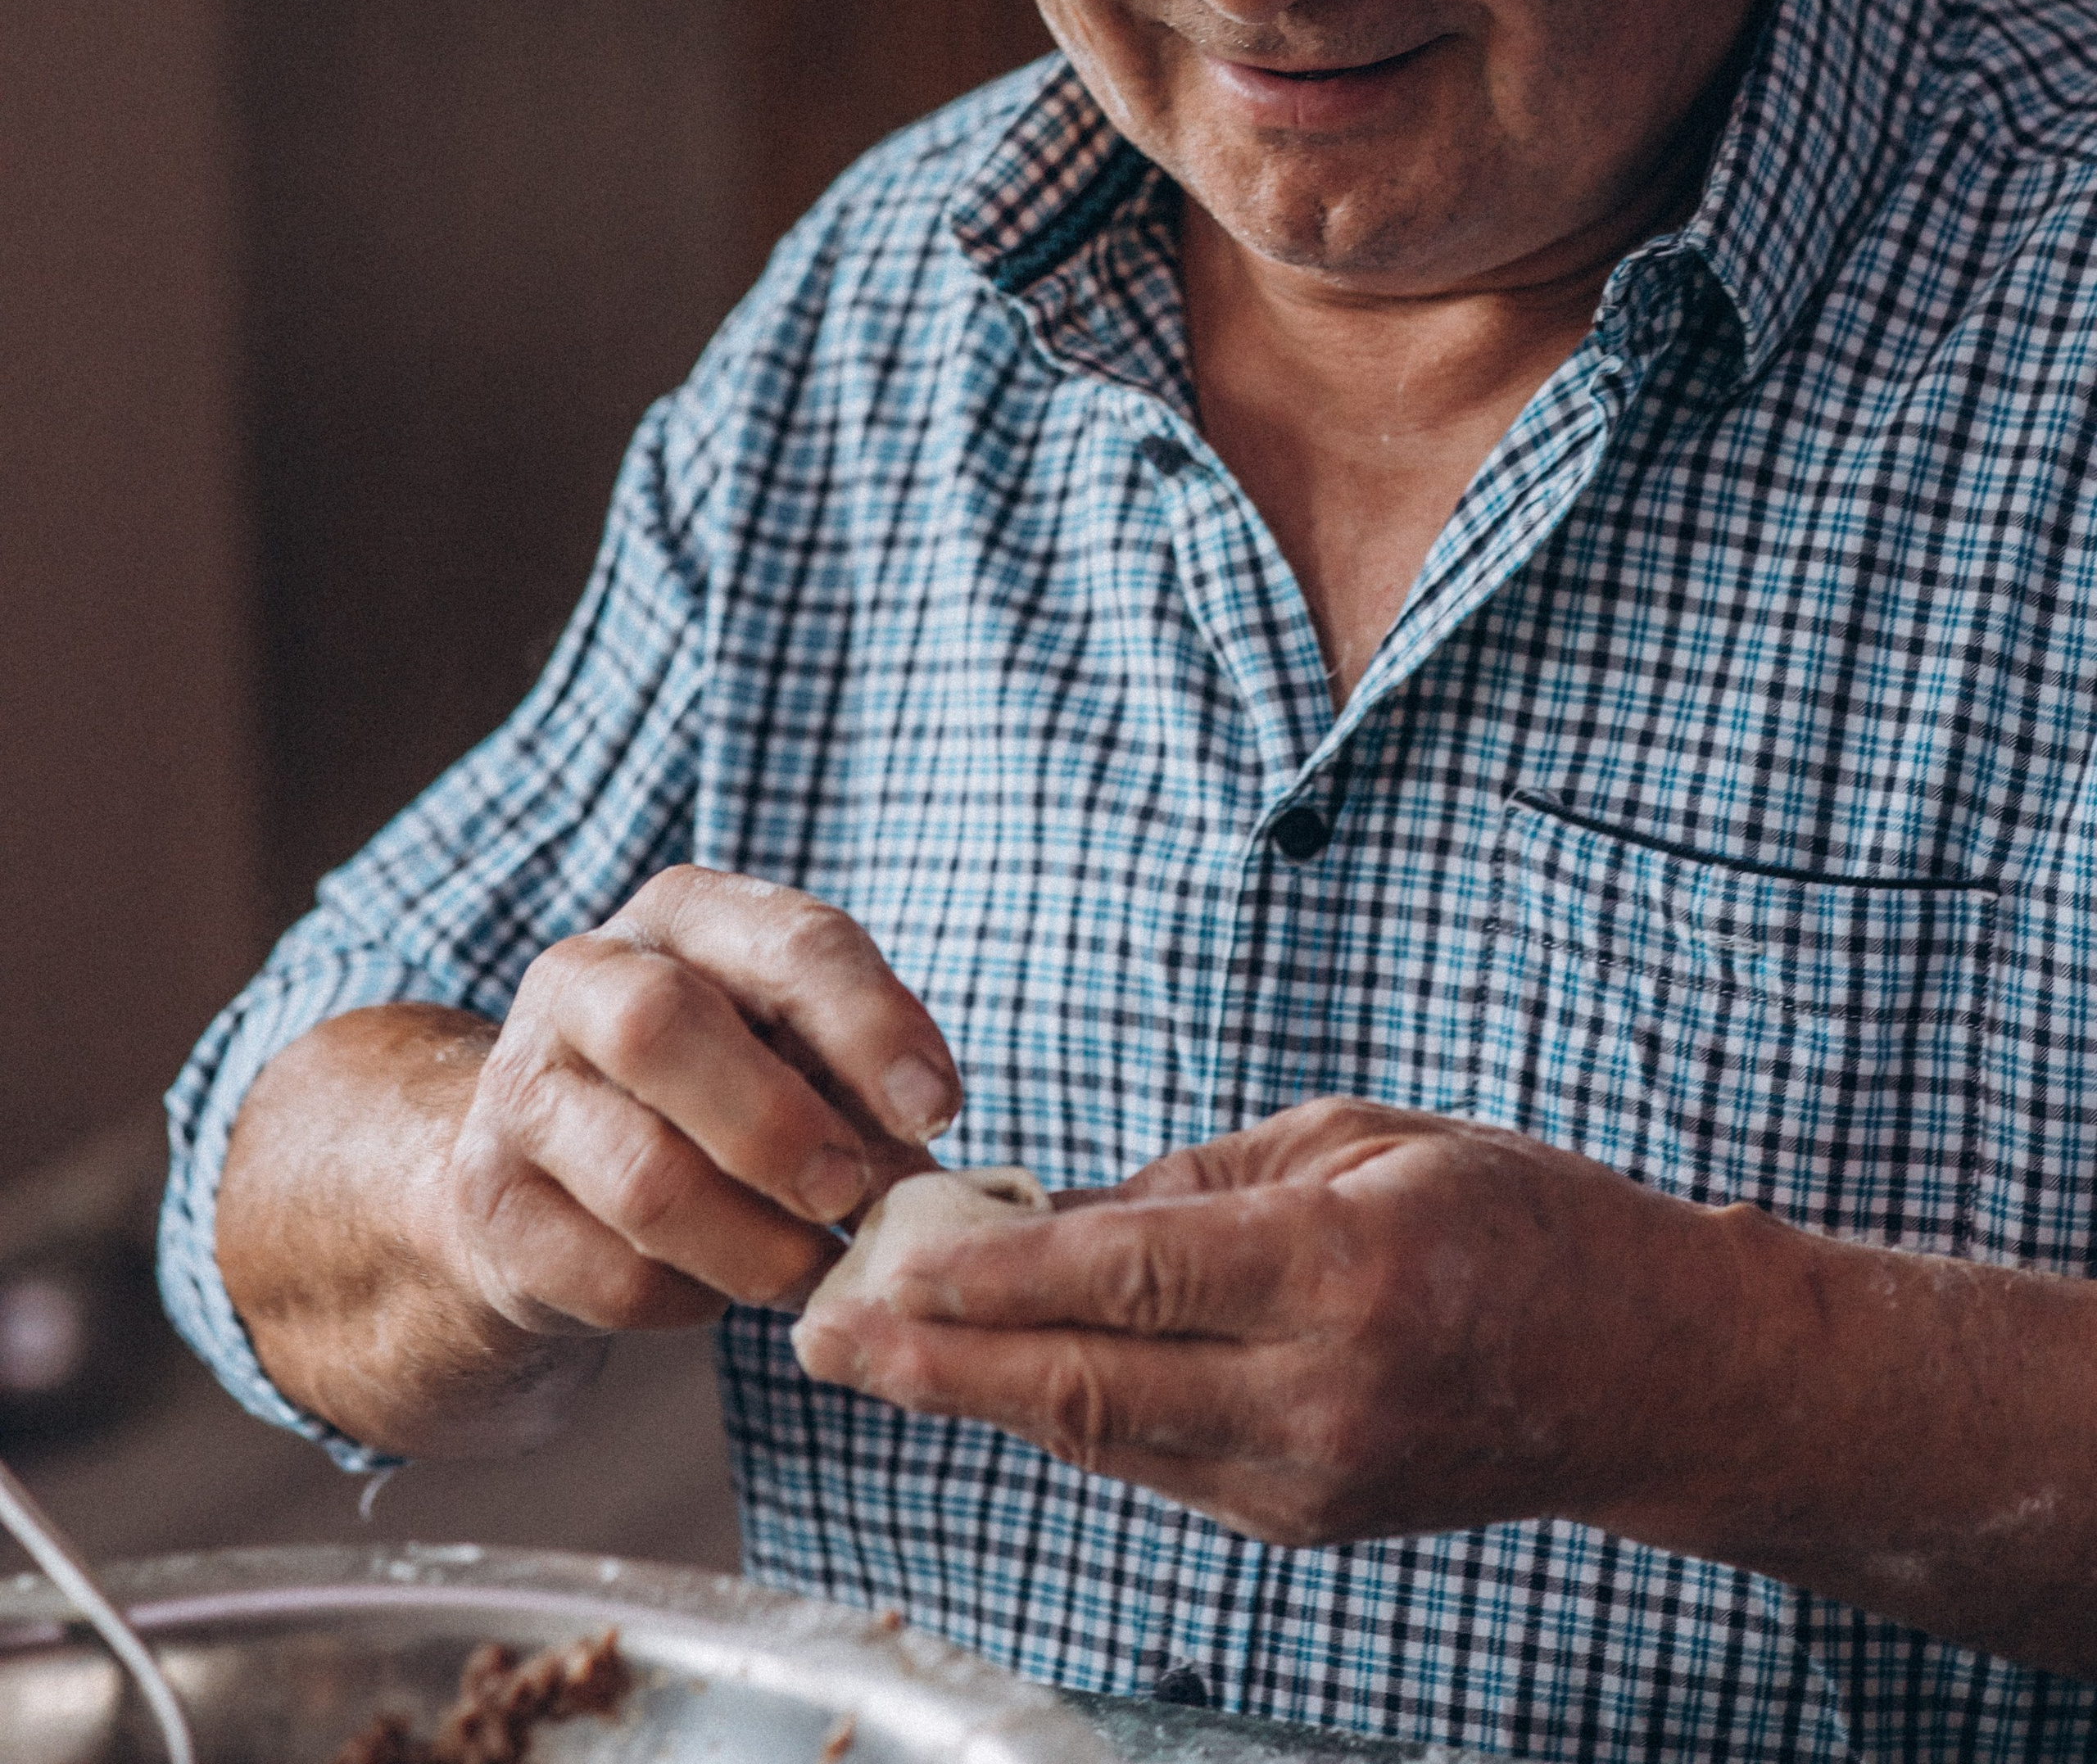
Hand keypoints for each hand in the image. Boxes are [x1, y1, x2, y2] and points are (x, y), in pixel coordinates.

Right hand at [433, 867, 961, 1338]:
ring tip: (810, 1269)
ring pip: (643, 1178)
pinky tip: (721, 1286)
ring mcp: (521, 1088)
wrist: (555, 1161)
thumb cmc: (724, 1087)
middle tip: (848, 1196)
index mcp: (686, 913)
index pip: (790, 940)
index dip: (875, 1027)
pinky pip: (613, 1275)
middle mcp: (584, 975)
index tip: (941, 1112)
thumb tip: (927, 1171)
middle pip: (663, 1029)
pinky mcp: (490, 1202)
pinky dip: (694, 1300)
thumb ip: (862, 1090)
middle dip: (777, 1127)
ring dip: (754, 1246)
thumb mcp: (797, 1052)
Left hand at [791, 1096, 1753, 1548]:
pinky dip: (1061, 1418)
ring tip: (864, 1352)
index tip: (885, 1253)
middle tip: (816, 1331)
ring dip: (976, 1396)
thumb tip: (1060, 1214)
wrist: (1646, 1373)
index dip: (996, 1273)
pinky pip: (1154, 1466)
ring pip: (1105, 1439)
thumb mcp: (1365, 1142)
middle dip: (938, 1362)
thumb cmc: (1519, 1218)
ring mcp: (1310, 1481)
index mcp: (1344, 1273)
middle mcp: (1319, 1397)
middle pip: (1092, 1386)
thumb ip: (1205, 1183)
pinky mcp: (1303, 1525)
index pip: (1132, 1279)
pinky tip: (984, 1380)